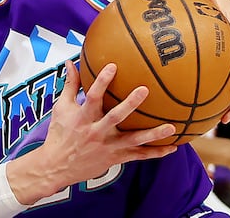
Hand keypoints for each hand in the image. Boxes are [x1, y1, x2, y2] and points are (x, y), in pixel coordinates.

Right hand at [9, 62, 177, 203]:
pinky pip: (138, 156)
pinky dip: (155, 152)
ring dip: (153, 134)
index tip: (113, 66)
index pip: (93, 97)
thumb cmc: (60, 133)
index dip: (102, 81)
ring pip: (133, 140)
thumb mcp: (62, 107)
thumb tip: (71, 63)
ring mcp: (108, 147)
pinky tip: (173, 147)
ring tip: (171, 127)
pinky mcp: (115, 158)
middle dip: (130, 104)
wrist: (57, 166)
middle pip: (115, 117)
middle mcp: (96, 132)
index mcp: (83, 117)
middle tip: (145, 89)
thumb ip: (71, 85)